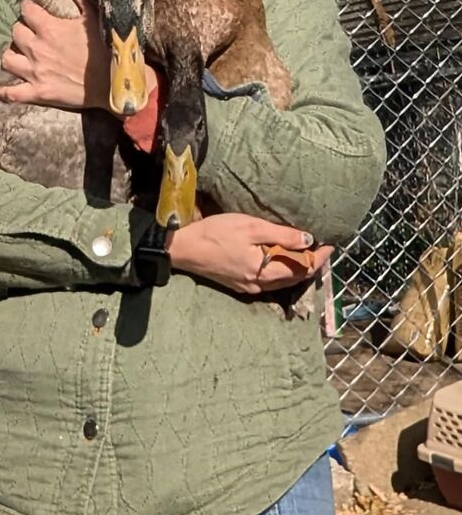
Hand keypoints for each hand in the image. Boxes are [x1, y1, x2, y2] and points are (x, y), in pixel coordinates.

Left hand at [0, 0, 109, 109]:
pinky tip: (2, 87)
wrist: (115, 83)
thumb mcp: (92, 15)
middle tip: (32, 34)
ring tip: (21, 55)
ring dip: (12, 55)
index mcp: (49, 27)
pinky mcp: (38, 92)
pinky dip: (4, 90)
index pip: (26, 10)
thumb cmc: (106, 47)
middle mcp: (37, 48)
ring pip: (7, 59)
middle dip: (22, 31)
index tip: (35, 13)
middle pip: (15, 32)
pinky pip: (12, 93)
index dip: (30, 10)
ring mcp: (35, 72)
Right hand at [167, 212, 333, 294]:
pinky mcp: (238, 284)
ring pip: (281, 281)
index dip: (318, 257)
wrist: (184, 248)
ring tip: (304, 252)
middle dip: (309, 264)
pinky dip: (279, 270)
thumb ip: (281, 234)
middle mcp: (258, 285)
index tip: (330, 245)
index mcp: (264, 271)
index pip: (302, 269)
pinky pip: (267, 280)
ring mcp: (247, 287)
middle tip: (320, 248)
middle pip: (293, 278)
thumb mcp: (250, 227)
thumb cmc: (216, 233)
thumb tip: (309, 240)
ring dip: (295, 268)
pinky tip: (279, 259)